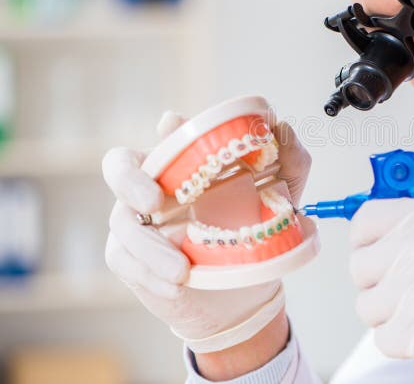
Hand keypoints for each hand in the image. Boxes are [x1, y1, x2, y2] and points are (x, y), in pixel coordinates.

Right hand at [102, 109, 310, 354]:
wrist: (246, 289)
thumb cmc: (256, 228)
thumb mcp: (283, 194)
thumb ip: (291, 160)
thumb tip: (283, 128)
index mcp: (188, 162)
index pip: (165, 135)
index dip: (167, 133)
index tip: (175, 132)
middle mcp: (154, 184)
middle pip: (118, 166)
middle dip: (129, 180)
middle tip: (153, 202)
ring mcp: (136, 221)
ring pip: (124, 224)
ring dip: (151, 249)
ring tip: (182, 271)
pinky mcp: (129, 257)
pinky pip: (126, 261)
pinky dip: (150, 275)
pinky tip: (176, 286)